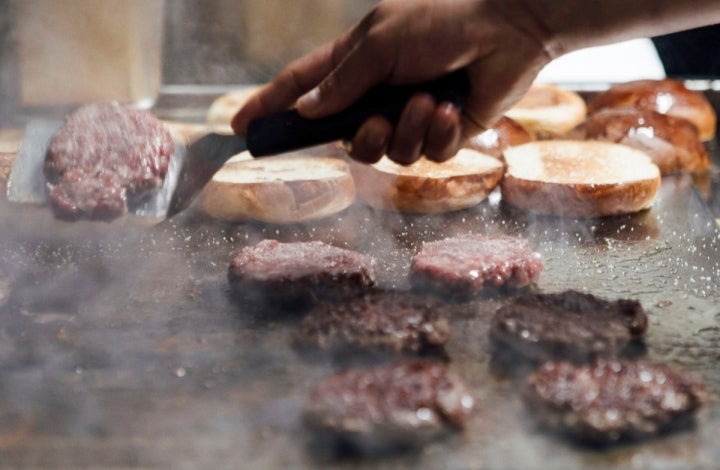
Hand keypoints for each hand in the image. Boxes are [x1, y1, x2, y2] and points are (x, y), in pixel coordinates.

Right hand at [232, 0, 552, 163]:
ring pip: (387, 154)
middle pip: (345, 139)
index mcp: (355, 65)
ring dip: (407, 130)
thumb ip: (342, 81)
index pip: (301, 90)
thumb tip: (306, 112)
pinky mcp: (441, 133)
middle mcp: (377, 95)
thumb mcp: (382, 42)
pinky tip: (452, 108)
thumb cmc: (442, 21)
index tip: (242, 127)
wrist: (508, 27)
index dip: (270, 107)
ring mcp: (409, 116)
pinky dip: (437, 133)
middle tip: (377, 118)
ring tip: (430, 99)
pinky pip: (426, 155)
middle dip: (361, 137)